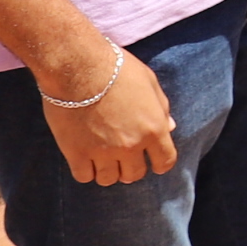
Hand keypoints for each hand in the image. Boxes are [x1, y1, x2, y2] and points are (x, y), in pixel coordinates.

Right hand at [39, 45, 178, 186]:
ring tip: (102, 158)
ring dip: (108, 171)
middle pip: (135, 174)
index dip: (159, 163)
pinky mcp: (76, 152)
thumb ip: (161, 109)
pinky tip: (84, 158)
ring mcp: (103, 151)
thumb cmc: (117, 69)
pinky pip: (84, 176)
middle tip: (123, 157)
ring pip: (109, 179)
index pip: (164, 161)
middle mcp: (131, 145)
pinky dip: (86, 171)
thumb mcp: (149, 83)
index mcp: (154, 128)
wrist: (79, 66)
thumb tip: (170, 128)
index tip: (152, 161)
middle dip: (131, 167)